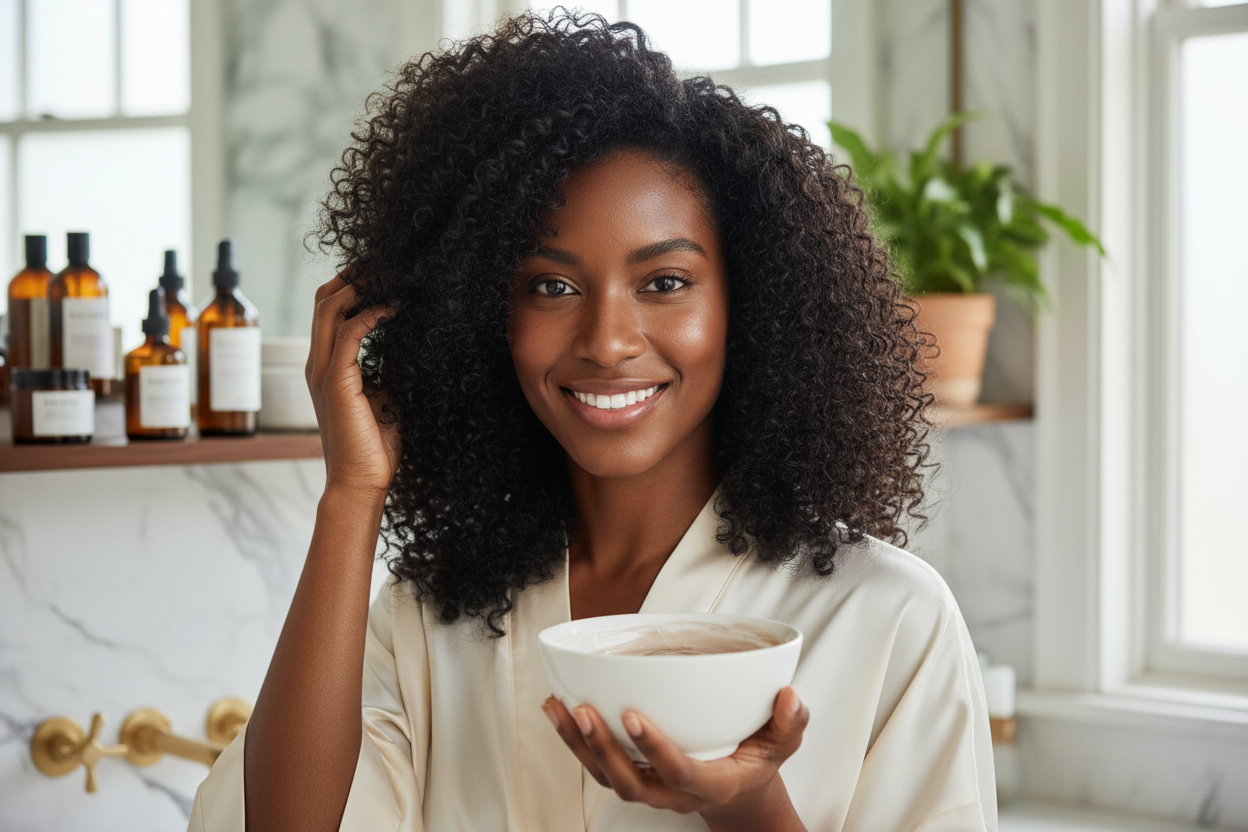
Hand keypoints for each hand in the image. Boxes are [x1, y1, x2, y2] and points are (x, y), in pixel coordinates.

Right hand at [306, 273, 400, 498]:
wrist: (361, 482)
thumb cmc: (375, 445)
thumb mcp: (388, 393)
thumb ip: (390, 363)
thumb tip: (409, 334)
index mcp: (327, 365)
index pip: (330, 308)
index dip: (353, 284)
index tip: (385, 271)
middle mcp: (319, 363)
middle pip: (325, 298)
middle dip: (355, 274)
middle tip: (387, 262)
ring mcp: (323, 371)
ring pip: (331, 308)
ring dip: (361, 286)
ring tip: (391, 274)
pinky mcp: (336, 382)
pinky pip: (350, 334)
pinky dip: (372, 314)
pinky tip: (395, 308)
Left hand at [542, 687, 809, 831]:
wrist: (739, 793)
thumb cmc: (756, 762)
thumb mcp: (783, 746)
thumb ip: (790, 723)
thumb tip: (789, 697)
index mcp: (710, 783)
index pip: (679, 771)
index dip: (655, 748)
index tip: (633, 715)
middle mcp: (673, 792)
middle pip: (629, 782)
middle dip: (602, 748)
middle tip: (583, 710)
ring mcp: (650, 786)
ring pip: (606, 775)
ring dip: (577, 744)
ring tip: (557, 708)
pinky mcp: (633, 773)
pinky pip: (597, 764)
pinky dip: (573, 739)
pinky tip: (557, 710)